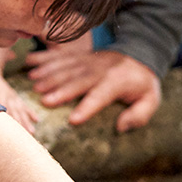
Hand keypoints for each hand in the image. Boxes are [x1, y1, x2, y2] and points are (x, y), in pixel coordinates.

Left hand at [0, 62, 38, 131]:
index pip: (4, 111)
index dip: (8, 120)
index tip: (10, 132)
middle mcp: (8, 97)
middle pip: (15, 113)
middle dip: (19, 124)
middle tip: (23, 137)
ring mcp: (13, 97)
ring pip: (21, 111)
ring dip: (26, 121)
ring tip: (32, 132)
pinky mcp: (15, 96)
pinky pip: (24, 105)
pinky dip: (31, 112)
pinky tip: (37, 120)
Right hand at [26, 48, 160, 131]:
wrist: (140, 54)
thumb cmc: (142, 84)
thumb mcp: (151, 100)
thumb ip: (140, 114)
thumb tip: (121, 127)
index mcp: (117, 81)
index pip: (101, 95)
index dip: (87, 107)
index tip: (73, 120)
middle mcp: (100, 69)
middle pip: (79, 80)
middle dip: (61, 90)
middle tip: (45, 102)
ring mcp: (89, 60)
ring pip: (67, 67)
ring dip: (50, 75)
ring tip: (34, 85)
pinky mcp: (80, 55)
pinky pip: (61, 56)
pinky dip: (45, 59)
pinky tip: (30, 64)